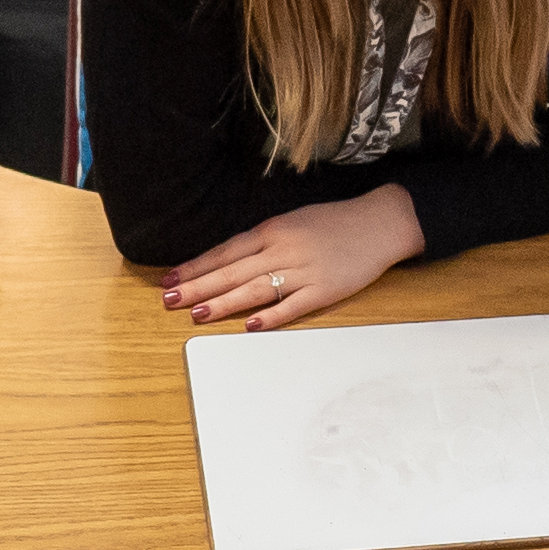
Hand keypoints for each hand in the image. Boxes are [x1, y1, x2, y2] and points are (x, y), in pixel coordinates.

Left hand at [163, 187, 425, 330]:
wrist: (379, 223)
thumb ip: (263, 241)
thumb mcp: (292, 222)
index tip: (170, 279)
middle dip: (197, 286)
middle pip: (232, 271)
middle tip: (169, 301)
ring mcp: (303, 270)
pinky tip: (251, 326)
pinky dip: (272, 316)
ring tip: (197, 314)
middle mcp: (282, 250)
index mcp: (272, 231)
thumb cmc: (334, 223)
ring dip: (225, 302)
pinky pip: (293, 305)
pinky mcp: (324, 289)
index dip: (196, 267)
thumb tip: (230, 260)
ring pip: (256, 289)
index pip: (225, 251)